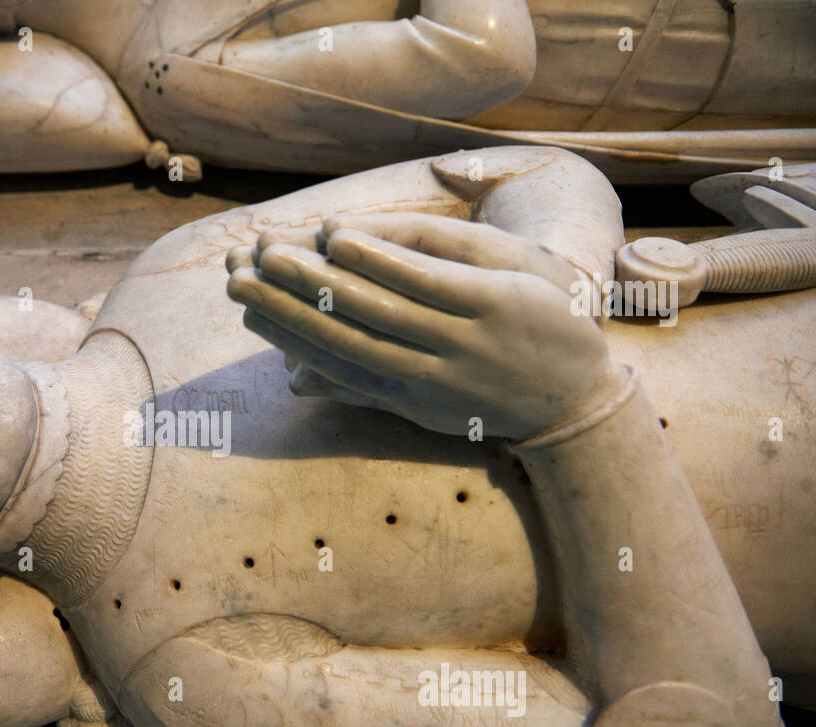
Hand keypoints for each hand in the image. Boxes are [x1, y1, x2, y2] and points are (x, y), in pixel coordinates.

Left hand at [226, 212, 620, 439]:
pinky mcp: (417, 408)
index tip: (322, 230)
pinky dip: (315, 363)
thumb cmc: (547, 316)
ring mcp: (435, 384)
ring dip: (292, 324)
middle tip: (254, 258)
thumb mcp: (521, 268)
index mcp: (491, 304)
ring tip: (243, 293)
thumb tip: (372, 234)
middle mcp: (460, 349)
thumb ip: (451, 248)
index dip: (368, 256)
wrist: (571, 403)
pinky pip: (358, 385)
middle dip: (307, 286)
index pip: (419, 278)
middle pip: (373, 314)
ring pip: (354, 351)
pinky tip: (275, 342)